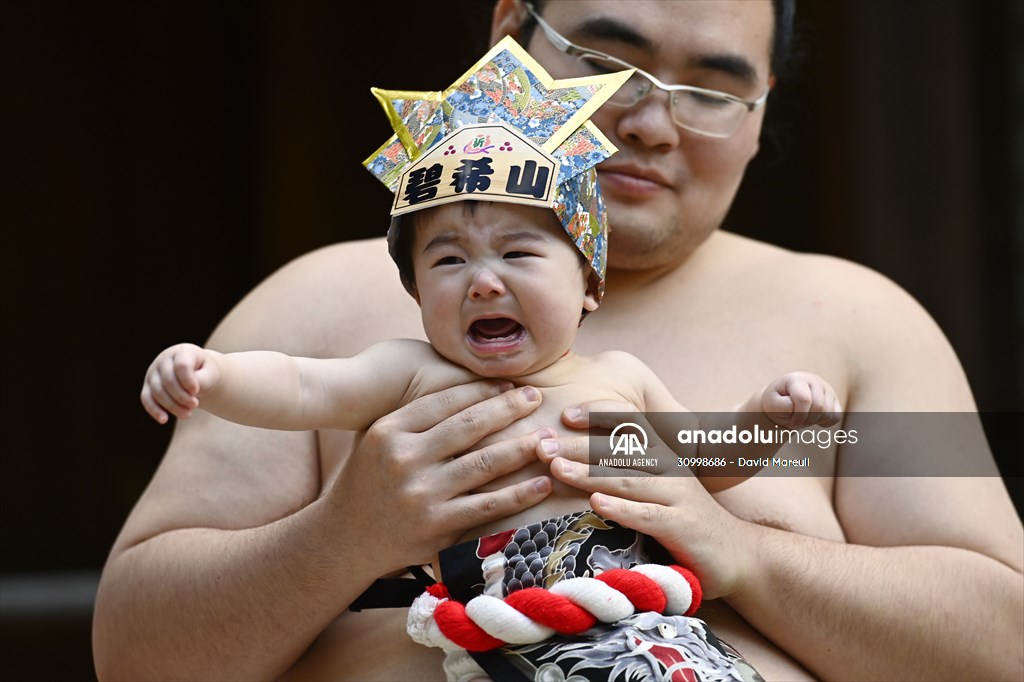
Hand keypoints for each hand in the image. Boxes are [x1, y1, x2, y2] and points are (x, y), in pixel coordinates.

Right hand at [140, 343, 219, 423]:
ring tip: (188, 414)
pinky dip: (154, 410)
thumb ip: (202, 380)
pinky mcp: (148, 385)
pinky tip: (164, 420)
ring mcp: (154, 372)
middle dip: (182, 397)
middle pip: (169, 381)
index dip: (188, 381)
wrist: (197, 374)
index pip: (182, 365)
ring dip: (172, 406)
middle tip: (195, 405)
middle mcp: (165, 359)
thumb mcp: (210, 374)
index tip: (196, 391)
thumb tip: (189, 391)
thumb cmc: (205, 373)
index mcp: (183, 351)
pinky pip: (146, 398)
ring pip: (158, 391)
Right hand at [327, 381, 553, 570]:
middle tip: (536, 396)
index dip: (482, 390)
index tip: (509, 384)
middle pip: (469, 426)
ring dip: (521, 448)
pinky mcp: (437, 526)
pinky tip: (542, 482)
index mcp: (389, 430)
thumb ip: (414, 417)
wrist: (345, 538)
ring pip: (484, 464)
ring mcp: (421, 494)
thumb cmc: (369, 481)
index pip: (445, 401)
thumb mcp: (378, 439)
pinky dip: (519, 494)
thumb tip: (467, 386)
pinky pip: (488, 505)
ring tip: (547, 437)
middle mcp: (404, 459)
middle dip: (509, 408)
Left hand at [537, 400, 755, 600]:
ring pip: (627, 479)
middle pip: (619, 451)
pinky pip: (647, 515)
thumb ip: (629, 473)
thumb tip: (578, 459)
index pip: (630, 425)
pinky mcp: (682, 527)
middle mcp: (671, 469)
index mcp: (663, 455)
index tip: (564, 414)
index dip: (599, 416)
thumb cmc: (686, 522)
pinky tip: (595, 502)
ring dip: (589, 473)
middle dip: (577, 445)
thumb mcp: (659, 490)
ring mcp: (678, 496)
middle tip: (541, 444)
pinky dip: (620, 508)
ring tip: (556, 468)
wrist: (740, 556)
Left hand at [761, 371, 841, 427]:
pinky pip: (836, 416)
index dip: (799, 416)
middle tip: (796, 421)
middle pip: (819, 407)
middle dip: (806, 420)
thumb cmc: (777, 402)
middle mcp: (814, 380)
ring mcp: (826, 388)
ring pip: (829, 412)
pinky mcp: (834, 399)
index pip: (804, 399)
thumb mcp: (772, 404)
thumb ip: (782, 406)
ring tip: (803, 418)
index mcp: (797, 379)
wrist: (782, 400)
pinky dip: (825, 422)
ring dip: (814, 421)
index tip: (791, 421)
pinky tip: (814, 418)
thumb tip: (797, 407)